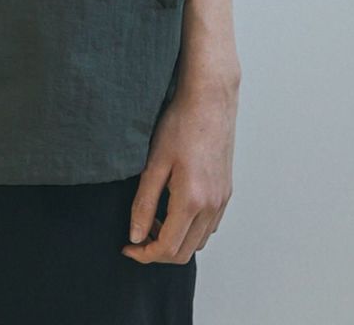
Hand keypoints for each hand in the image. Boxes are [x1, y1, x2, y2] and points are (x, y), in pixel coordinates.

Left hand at [121, 77, 237, 264]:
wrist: (210, 100)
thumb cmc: (180, 124)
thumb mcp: (154, 163)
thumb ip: (144, 203)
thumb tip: (136, 235)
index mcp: (192, 200)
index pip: (167, 248)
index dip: (144, 254)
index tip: (127, 247)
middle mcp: (212, 206)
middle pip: (184, 252)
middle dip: (158, 251)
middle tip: (138, 234)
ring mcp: (222, 200)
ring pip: (199, 241)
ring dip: (176, 240)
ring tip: (154, 218)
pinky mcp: (226, 191)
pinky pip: (209, 225)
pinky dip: (191, 229)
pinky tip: (174, 207)